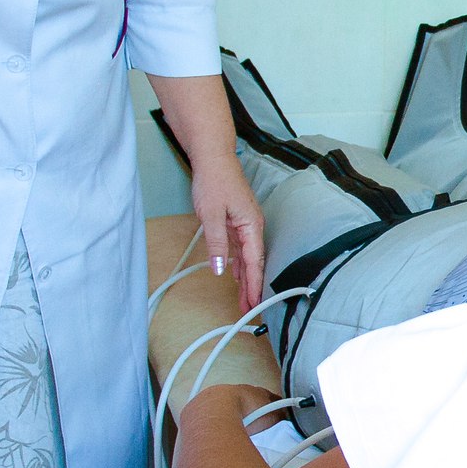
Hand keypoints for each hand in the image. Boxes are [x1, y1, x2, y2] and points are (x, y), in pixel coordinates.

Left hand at [192, 162, 265, 313]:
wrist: (213, 158)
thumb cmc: (215, 180)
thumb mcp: (211, 214)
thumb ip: (217, 243)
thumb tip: (220, 269)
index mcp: (251, 225)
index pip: (254, 262)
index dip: (255, 285)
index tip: (254, 303)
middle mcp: (252, 227)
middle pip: (254, 263)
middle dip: (252, 287)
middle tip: (248, 309)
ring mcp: (245, 224)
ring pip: (247, 257)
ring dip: (246, 278)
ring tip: (244, 299)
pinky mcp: (237, 221)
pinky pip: (241, 248)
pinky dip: (239, 264)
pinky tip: (235, 275)